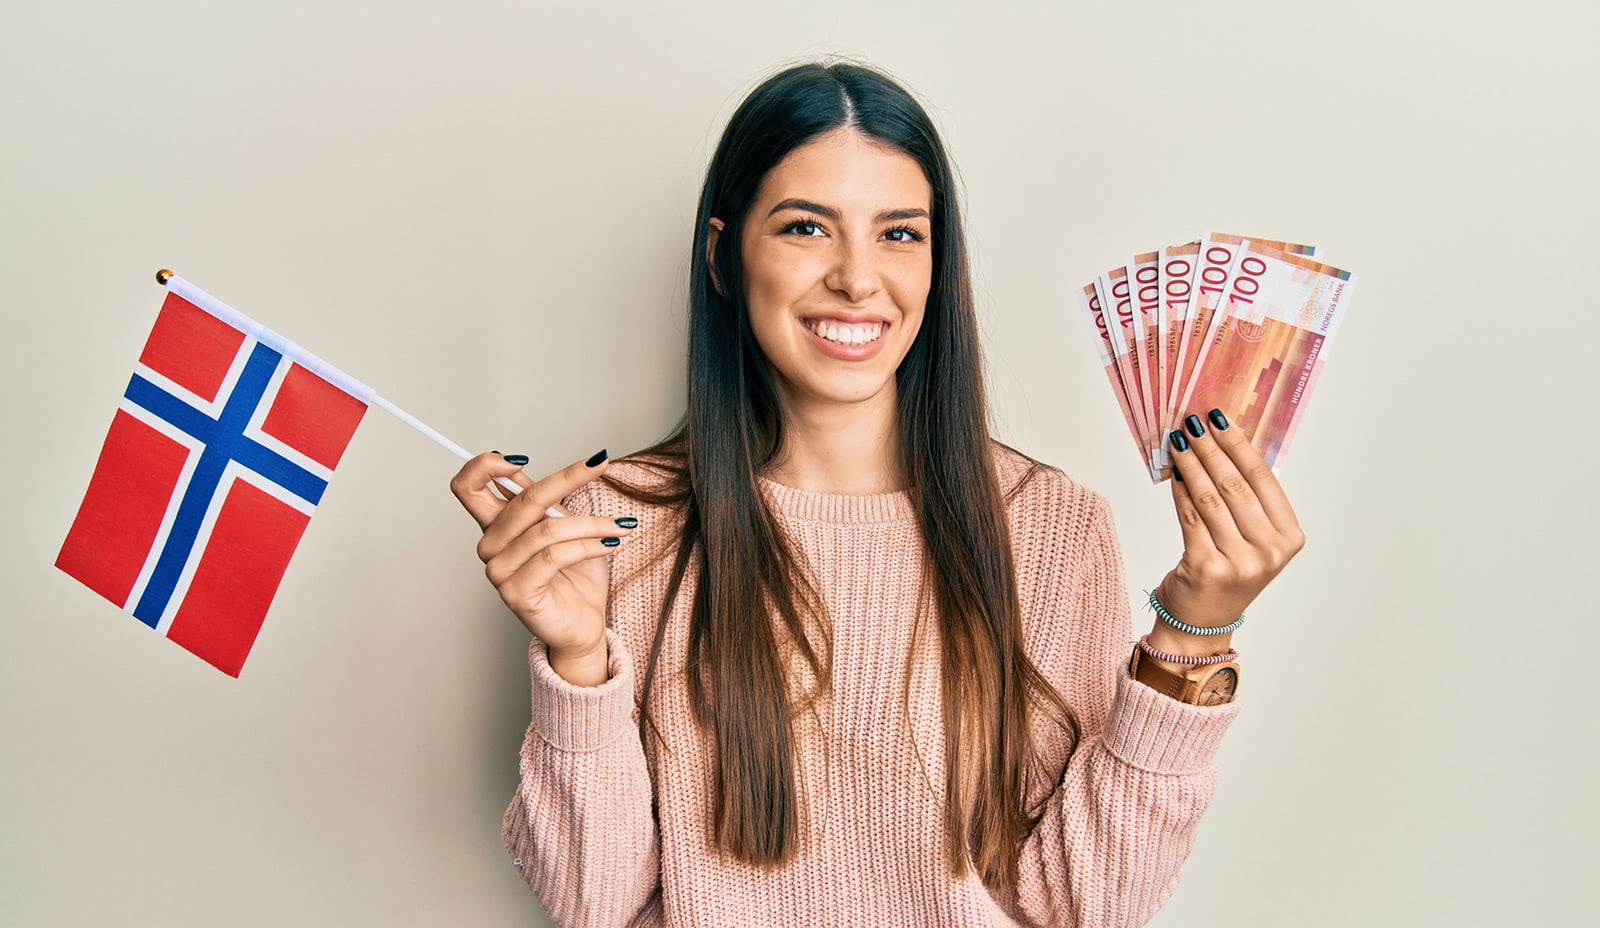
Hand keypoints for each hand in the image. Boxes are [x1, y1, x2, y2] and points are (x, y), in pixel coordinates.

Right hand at [448, 451, 633, 684]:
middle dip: (566, 478)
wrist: (584, 624)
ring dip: (591, 523)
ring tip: (618, 526)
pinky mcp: (517, 593)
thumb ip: (543, 500)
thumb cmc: (575, 576)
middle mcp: (490, 547)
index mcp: (495, 526)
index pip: (466, 486)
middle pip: (521, 500)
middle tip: (599, 464)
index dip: (485, 465)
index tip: (521, 458)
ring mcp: (499, 572)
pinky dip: (589, 545)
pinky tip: (611, 543)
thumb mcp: (563, 526)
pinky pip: (554, 556)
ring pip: (546, 530)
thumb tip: (526, 464)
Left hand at [1155, 409, 1304, 655]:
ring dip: (1191, 463)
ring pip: (1210, 498)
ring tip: (1178, 441)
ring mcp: (1239, 562)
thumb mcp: (1252, 539)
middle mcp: (1268, 551)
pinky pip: (1189, 516)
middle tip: (1192, 423)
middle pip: (1236, 485)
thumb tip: (1223, 443)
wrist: (1202, 624)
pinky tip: (1173, 471)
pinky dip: (1179, 489)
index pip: (1263, 479)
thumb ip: (1248, 500)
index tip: (1220, 419)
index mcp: (1288, 538)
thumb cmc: (1227, 573)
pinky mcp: (1205, 567)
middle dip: (1210, 448)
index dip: (1239, 444)